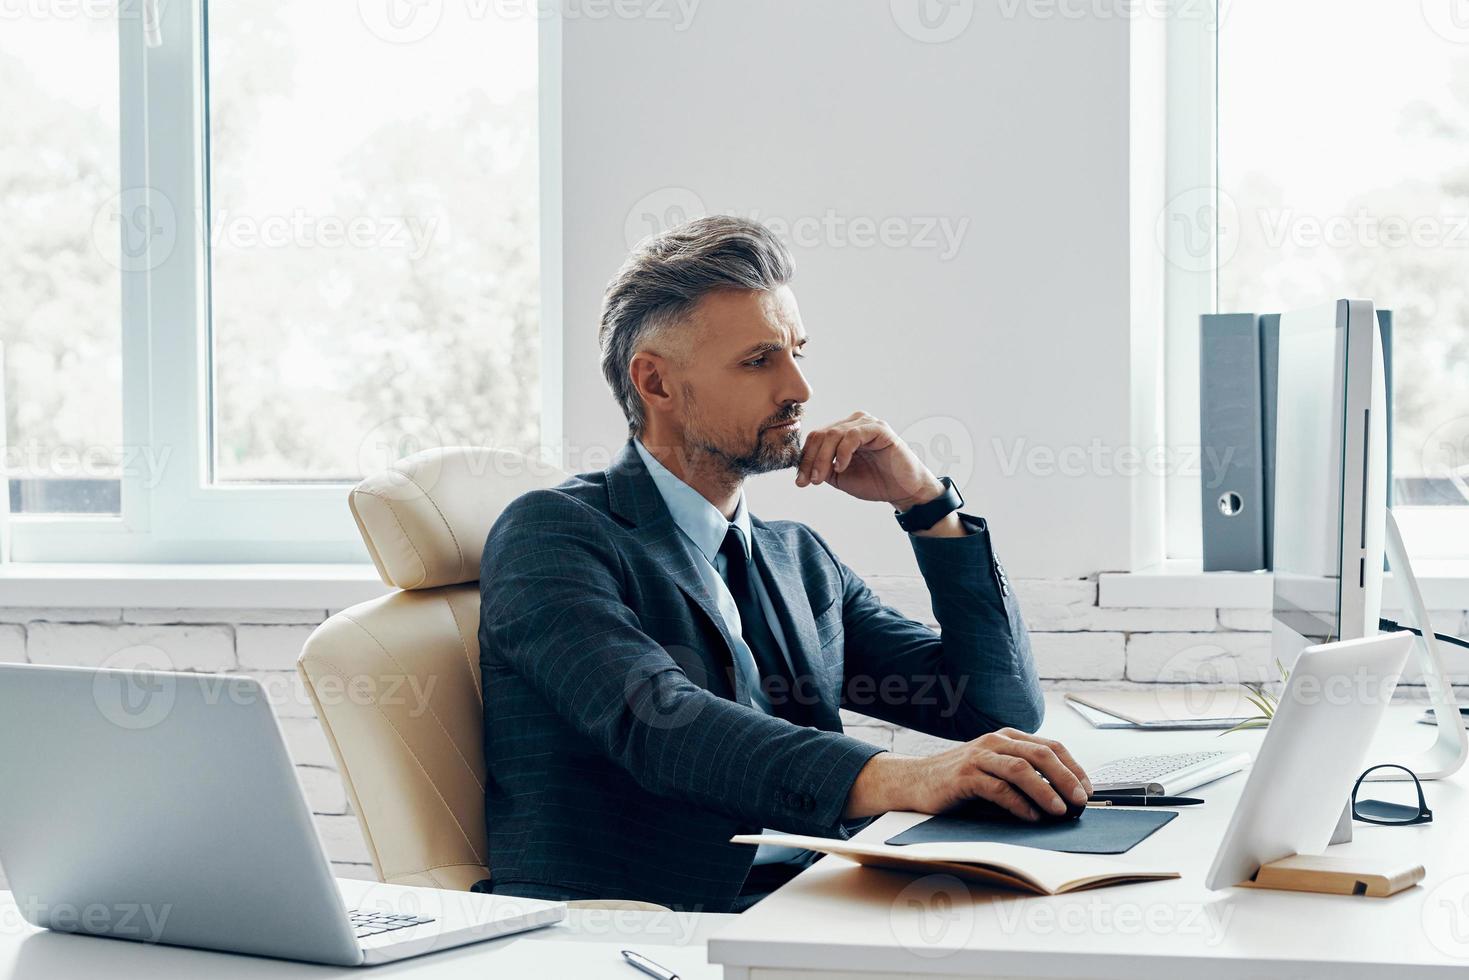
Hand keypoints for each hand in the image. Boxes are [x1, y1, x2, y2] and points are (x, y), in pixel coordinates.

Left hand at [795, 410, 941, 510]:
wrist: (903, 490)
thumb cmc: (875, 481)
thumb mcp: (840, 476)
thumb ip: (822, 467)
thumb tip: (800, 466)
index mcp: (842, 432)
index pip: (816, 439)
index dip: (804, 460)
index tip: (800, 482)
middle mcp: (852, 423)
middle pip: (821, 435)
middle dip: (811, 460)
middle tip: (809, 482)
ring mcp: (866, 423)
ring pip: (833, 435)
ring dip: (823, 458)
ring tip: (821, 478)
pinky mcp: (879, 429)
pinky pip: (852, 436)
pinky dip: (842, 453)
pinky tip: (841, 467)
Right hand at [844, 728, 1092, 821]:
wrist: (917, 781)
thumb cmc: (961, 779)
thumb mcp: (996, 770)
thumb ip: (1024, 776)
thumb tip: (1064, 798)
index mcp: (1008, 737)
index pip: (1051, 746)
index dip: (1074, 768)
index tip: (1087, 790)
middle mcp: (995, 741)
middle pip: (1041, 754)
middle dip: (1066, 778)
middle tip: (1080, 801)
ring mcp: (979, 756)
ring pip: (1021, 769)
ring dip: (1046, 791)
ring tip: (1060, 811)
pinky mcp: (964, 776)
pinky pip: (997, 788)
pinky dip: (1018, 804)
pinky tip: (1030, 816)